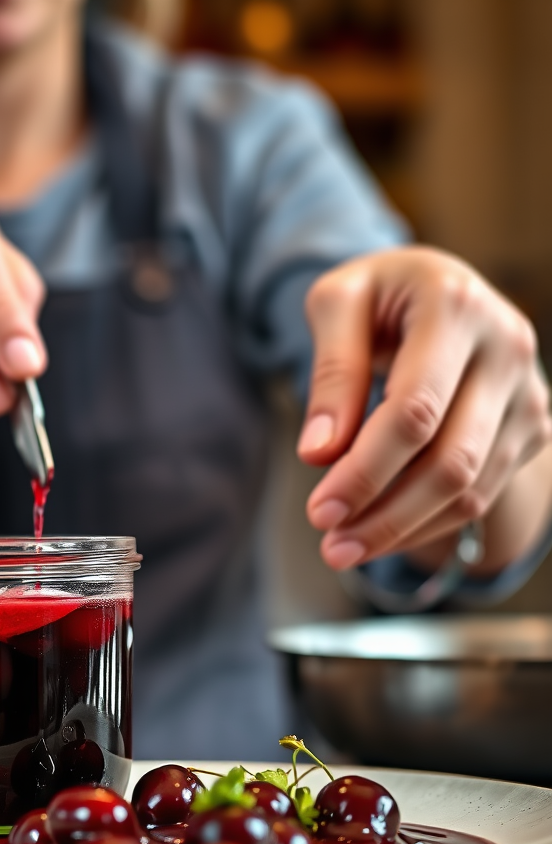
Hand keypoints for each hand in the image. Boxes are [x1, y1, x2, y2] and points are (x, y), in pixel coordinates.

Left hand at [297, 246, 551, 570]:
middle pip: (450, 460)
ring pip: (470, 488)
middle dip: (385, 514)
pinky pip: (481, 493)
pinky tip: (379, 532)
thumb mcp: (337, 303)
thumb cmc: (377, 296)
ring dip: (403, 529)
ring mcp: (528, 391)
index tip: (319, 511)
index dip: (366, 470)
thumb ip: (331, 371)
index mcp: (455, 307)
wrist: (438, 288)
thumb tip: (319, 453)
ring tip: (343, 549)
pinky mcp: (530, 425)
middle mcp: (507, 348)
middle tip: (330, 547)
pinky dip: (427, 523)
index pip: (414, 411)